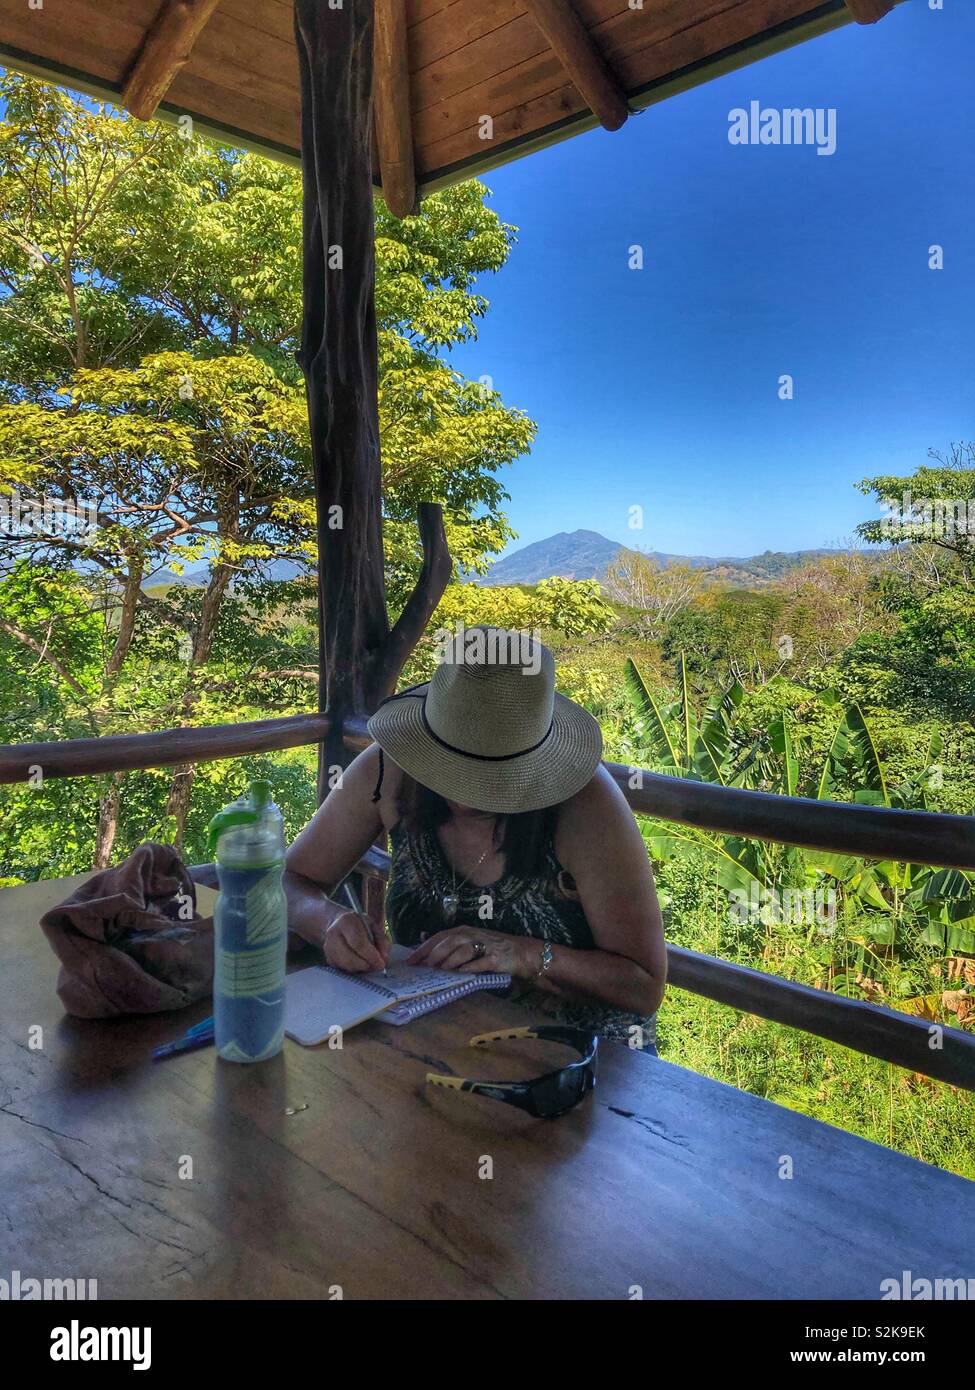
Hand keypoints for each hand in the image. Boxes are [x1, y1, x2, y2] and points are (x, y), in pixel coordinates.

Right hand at [324, 909, 388, 972]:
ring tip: (369, 962)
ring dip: (361, 968)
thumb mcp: (374, 926)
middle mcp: (333, 934)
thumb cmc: (359, 925)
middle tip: (377, 966)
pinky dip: (355, 969)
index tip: (381, 963)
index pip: (358, 943)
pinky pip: (344, 969)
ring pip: (347, 966)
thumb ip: (382, 941)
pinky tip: (359, 961)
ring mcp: (328, 948)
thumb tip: (384, 958)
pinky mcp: (328, 959)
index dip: (371, 956)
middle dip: (366, 965)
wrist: (338, 923)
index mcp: (346, 921)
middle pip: (350, 958)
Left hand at [407, 925, 535, 977]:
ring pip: (464, 950)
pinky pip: (480, 963)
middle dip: (435, 953)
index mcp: (463, 931)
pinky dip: (470, 968)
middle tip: (425, 965)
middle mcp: (472, 935)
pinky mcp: (495, 958)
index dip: (424, 948)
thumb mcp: (468, 939)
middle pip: (450, 941)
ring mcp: (484, 946)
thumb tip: (422, 937)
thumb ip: (448, 940)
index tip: (411, 961)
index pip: (439, 937)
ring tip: (441, 969)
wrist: (520, 952)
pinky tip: (462, 973)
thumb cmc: (490, 947)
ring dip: (451, 959)